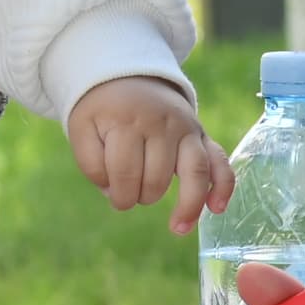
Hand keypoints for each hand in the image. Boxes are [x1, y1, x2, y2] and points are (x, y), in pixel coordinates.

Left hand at [66, 76, 232, 231]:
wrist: (129, 76)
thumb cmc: (103, 111)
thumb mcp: (82, 129)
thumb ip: (92, 164)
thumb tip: (117, 193)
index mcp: (127, 121)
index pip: (124, 172)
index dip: (116, 193)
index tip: (112, 193)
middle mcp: (162, 123)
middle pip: (157, 177)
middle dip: (140, 196)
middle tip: (130, 193)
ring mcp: (186, 128)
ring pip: (194, 172)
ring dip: (187, 205)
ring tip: (177, 228)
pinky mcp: (202, 134)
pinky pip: (220, 161)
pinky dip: (223, 185)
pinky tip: (216, 208)